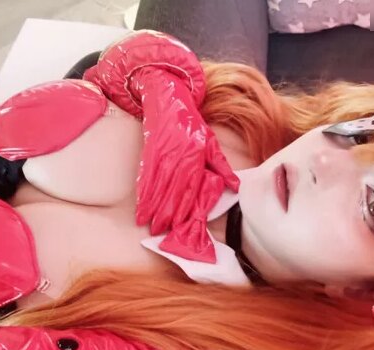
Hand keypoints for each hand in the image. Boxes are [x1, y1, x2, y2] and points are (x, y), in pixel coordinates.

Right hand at [131, 68, 238, 235]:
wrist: (167, 95)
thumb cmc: (191, 120)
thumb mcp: (210, 141)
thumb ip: (221, 165)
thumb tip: (234, 185)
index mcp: (194, 155)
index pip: (190, 187)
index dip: (184, 207)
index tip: (179, 224)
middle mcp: (177, 156)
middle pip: (171, 190)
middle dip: (165, 212)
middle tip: (159, 231)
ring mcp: (161, 154)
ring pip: (156, 185)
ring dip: (151, 206)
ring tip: (146, 223)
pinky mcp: (148, 151)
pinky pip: (145, 176)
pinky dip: (143, 192)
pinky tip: (140, 205)